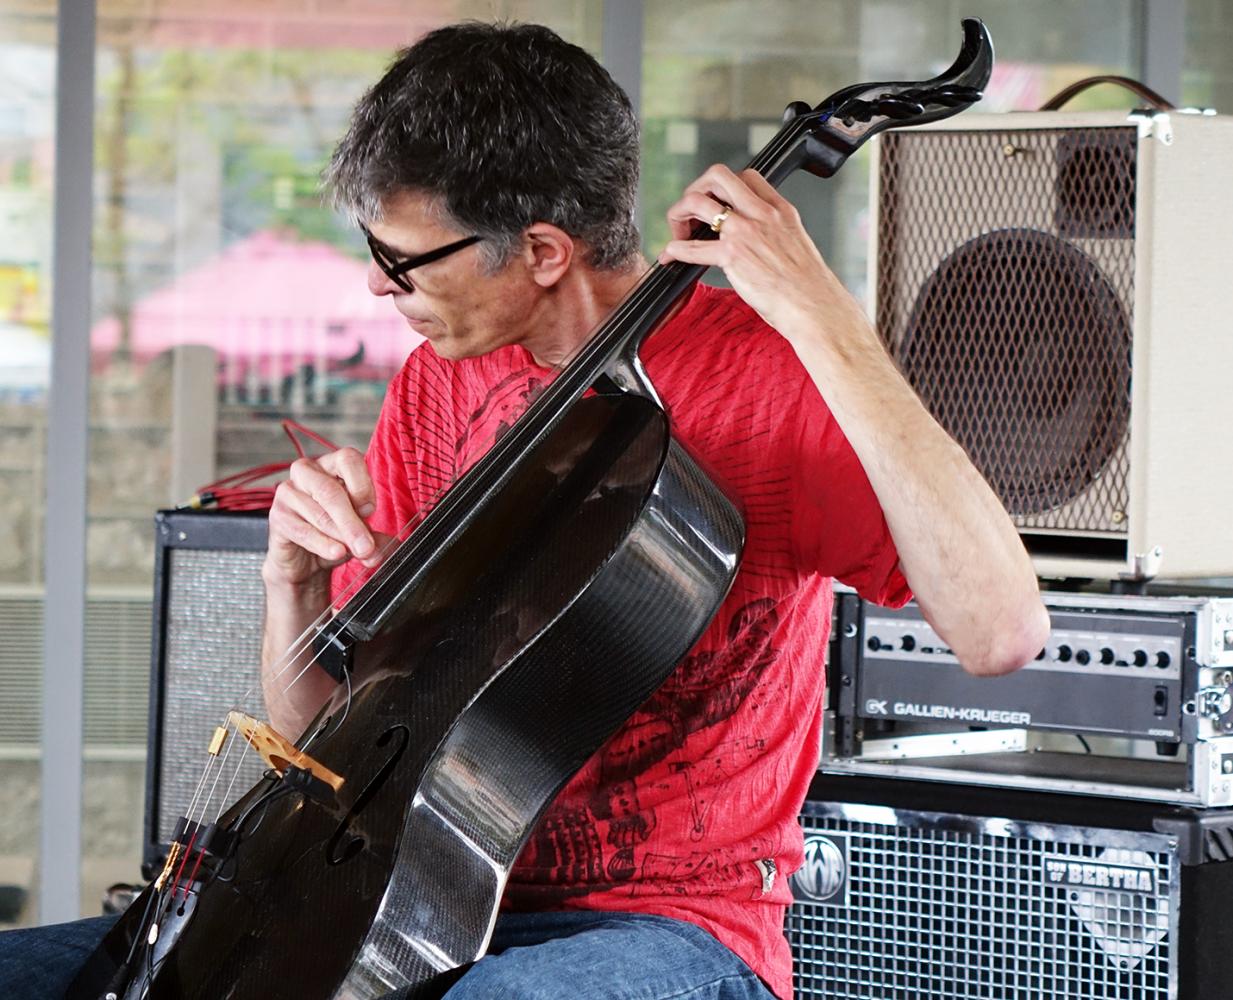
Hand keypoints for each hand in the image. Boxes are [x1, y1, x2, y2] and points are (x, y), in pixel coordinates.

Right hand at [264, 447, 390, 591]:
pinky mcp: (277, 517)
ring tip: (357, 552)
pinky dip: (323, 544)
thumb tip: (383, 548)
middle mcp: (307, 472)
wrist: (303, 559)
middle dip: (352, 522)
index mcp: (331, 464)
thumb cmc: (333, 534)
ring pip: (319, 513)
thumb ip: (374, 537)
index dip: (362, 485)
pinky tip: (337, 553)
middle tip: (367, 546)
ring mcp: (288, 492)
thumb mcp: (359, 532)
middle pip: (330, 491)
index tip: (370, 510)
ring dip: (341, 536)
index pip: (348, 459)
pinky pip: (303, 530)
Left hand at [659, 165, 865, 342]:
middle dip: (696, 189)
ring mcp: (746, 232)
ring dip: (680, 214)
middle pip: (717, 176)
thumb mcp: (797, 245)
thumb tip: (756, 242)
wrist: (815, 306)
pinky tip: (671, 256)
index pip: (747, 177)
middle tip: (690, 212)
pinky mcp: (733, 255)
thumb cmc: (808, 286)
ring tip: (678, 233)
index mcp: (781, 211)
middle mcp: (762, 214)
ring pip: (698, 201)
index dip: (724, 187)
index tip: (715, 204)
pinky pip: (692, 247)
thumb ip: (775, 234)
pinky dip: (675, 250)